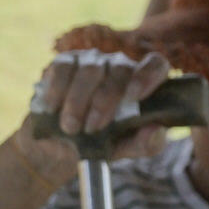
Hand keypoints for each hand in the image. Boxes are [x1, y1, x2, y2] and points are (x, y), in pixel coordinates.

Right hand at [23, 49, 170, 164]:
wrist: (61, 142)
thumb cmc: (102, 141)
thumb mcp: (126, 149)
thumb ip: (146, 144)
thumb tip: (155, 129)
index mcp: (144, 83)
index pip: (156, 65)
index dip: (147, 76)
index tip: (133, 98)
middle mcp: (121, 65)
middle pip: (120, 70)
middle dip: (104, 102)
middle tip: (91, 129)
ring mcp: (93, 60)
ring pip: (90, 70)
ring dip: (78, 101)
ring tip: (70, 127)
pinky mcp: (65, 60)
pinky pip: (62, 68)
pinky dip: (57, 90)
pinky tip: (52, 108)